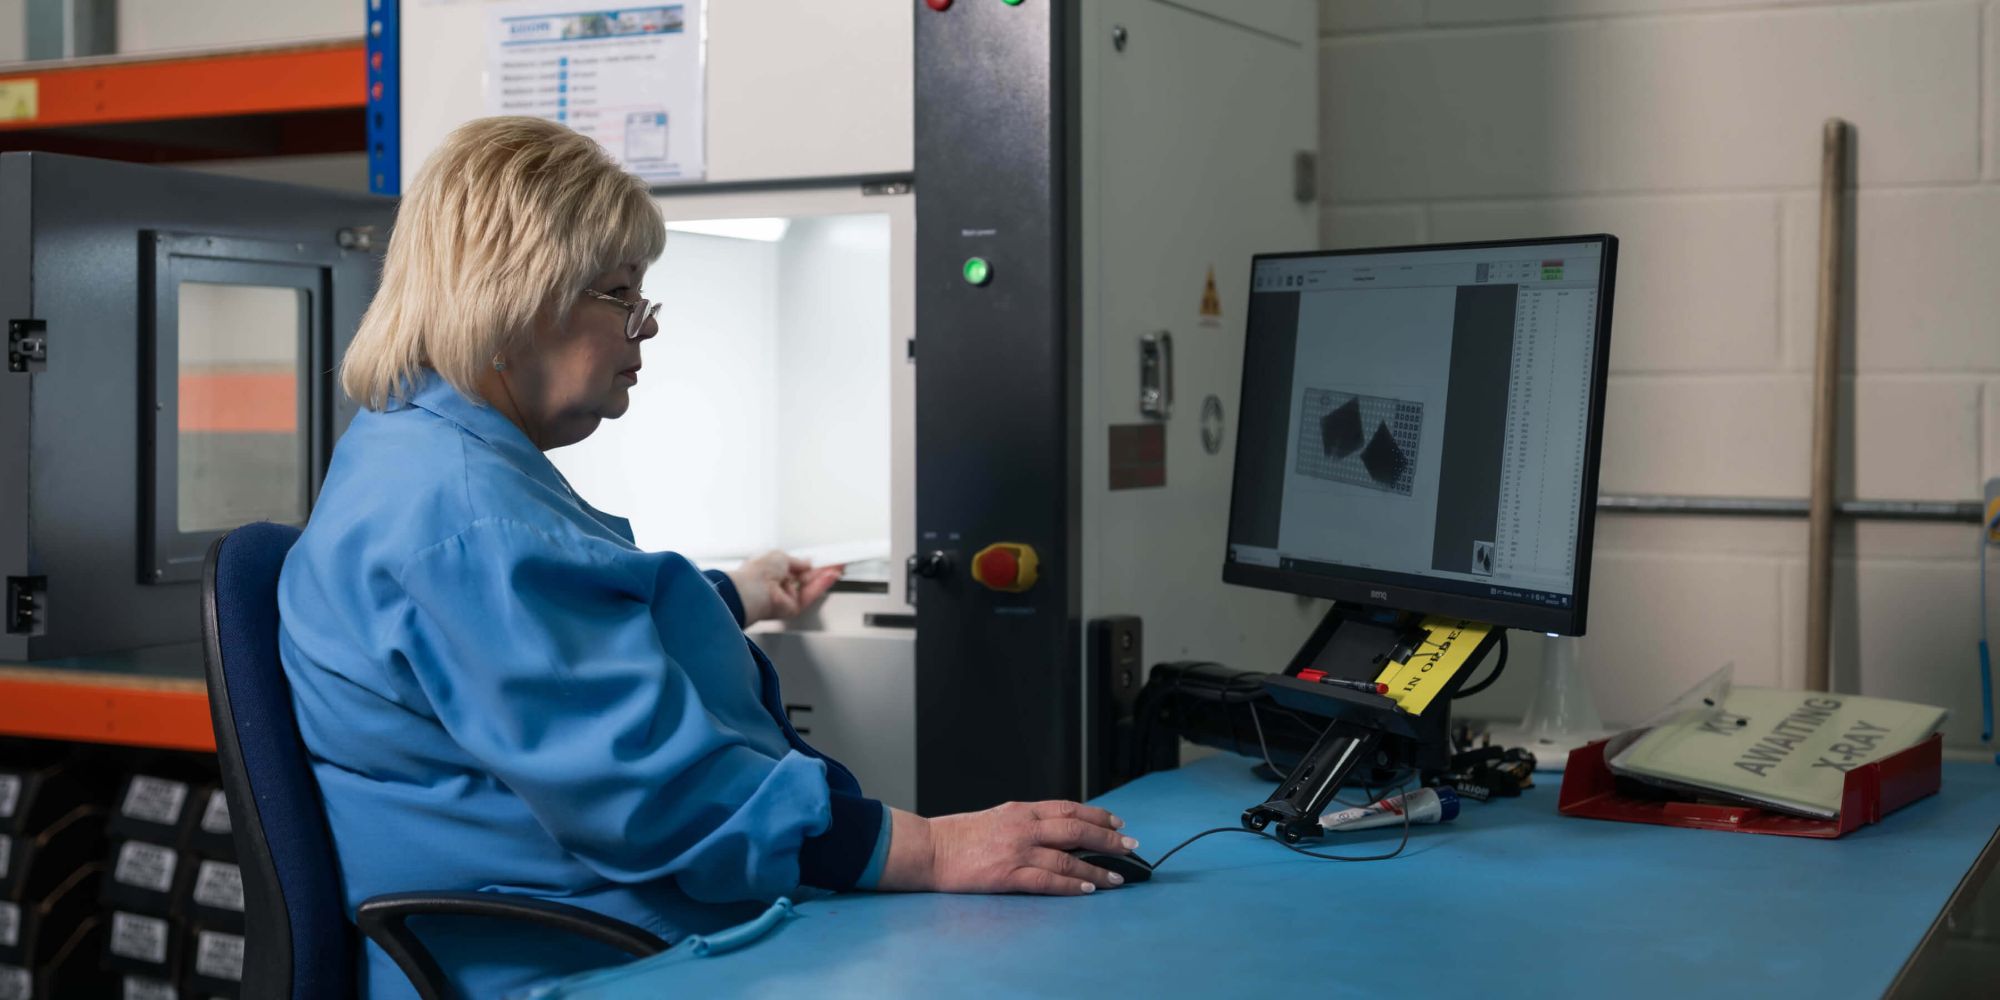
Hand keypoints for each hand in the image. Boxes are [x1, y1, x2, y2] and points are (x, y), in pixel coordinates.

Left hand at [727, 550, 841, 624]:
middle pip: (805, 577)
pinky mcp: (794, 608)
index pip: (793, 567)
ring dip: (825, 576)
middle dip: (821, 569)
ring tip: (839, 567)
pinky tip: (832, 576)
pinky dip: (822, 585)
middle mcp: (778, 585)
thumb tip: (806, 562)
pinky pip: (811, 595)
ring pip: (810, 586)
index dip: (808, 563)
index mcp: (770, 570)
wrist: (753, 591)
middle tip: (836, 563)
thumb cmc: (757, 572)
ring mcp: (786, 597)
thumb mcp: (780, 556)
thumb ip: (797, 561)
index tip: (821, 558)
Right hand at [875, 801, 1137, 895]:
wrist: (929, 849)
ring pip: (1068, 857)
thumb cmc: (958, 836)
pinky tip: (1088, 888)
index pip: (1068, 808)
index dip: (1096, 815)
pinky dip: (1071, 884)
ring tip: (1117, 877)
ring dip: (1096, 868)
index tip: (1117, 822)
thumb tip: (1054, 830)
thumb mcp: (997, 817)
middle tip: (1130, 845)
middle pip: (1076, 829)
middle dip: (1107, 838)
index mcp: (1021, 810)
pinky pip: (1048, 880)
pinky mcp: (1008, 874)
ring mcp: (1017, 850)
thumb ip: (1025, 822)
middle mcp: (1024, 826)